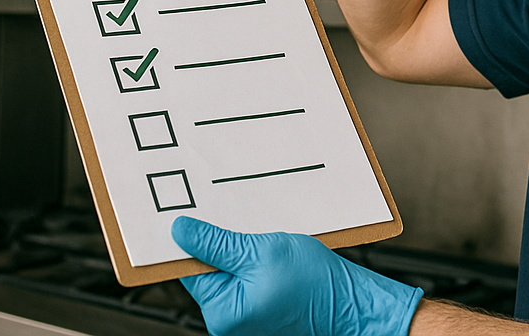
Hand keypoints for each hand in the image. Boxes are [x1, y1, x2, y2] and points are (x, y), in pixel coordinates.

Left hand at [173, 218, 422, 335]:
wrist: (349, 302)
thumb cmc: (314, 284)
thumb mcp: (262, 252)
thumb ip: (218, 243)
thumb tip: (180, 232)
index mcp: (222, 311)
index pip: (187, 266)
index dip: (186, 236)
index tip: (181, 210)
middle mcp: (227, 319)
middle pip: (206, 266)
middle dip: (217, 238)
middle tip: (229, 212)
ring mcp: (243, 315)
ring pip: (226, 267)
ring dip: (237, 245)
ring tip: (257, 232)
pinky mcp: (258, 307)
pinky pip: (243, 275)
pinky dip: (249, 256)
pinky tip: (265, 244)